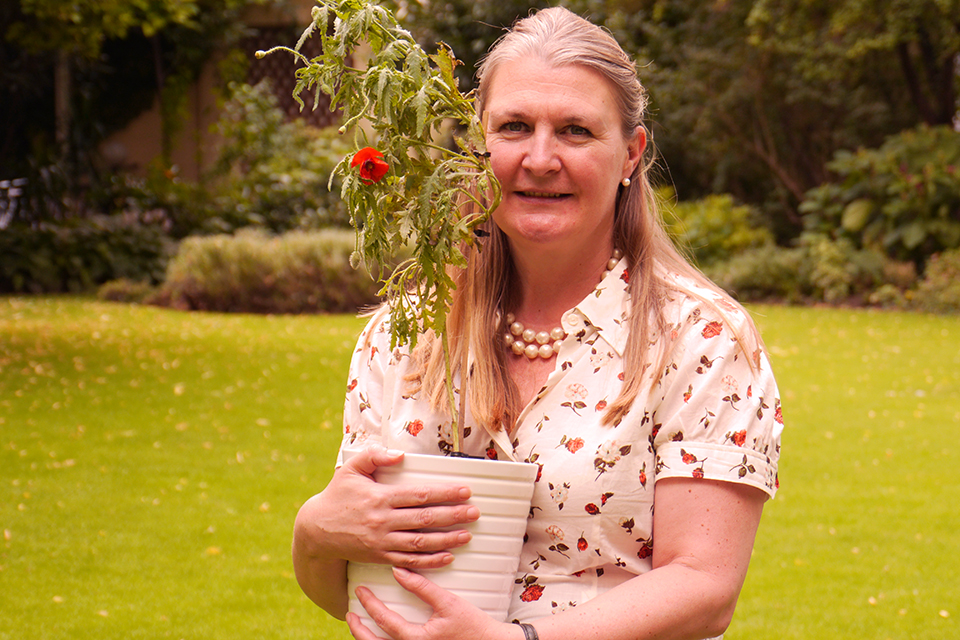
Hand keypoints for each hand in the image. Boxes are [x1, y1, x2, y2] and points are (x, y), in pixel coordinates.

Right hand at [296, 445, 480, 568]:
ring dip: (446, 540)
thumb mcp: (351, 470)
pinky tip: (446, 557)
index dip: (444, 494)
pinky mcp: (379, 557)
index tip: (464, 491)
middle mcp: (383, 521)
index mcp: (380, 497)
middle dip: (453, 516)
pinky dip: (429, 561)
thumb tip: (399, 455)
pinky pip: (408, 561)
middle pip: (424, 519)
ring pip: (420, 543)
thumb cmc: (337, 496)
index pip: (419, 495)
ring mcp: (382, 541)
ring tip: (467, 535)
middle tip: (474, 512)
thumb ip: (374, 456)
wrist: (316, 530)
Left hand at [347, 567, 518, 639]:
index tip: (361, 591)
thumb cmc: (473, 626)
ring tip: (359, 625)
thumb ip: (422, 587)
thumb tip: (398, 570)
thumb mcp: (449, 603)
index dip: (370, 604)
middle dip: (358, 629)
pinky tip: (380, 635)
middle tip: (350, 613)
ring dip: (367, 639)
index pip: (385, 621)